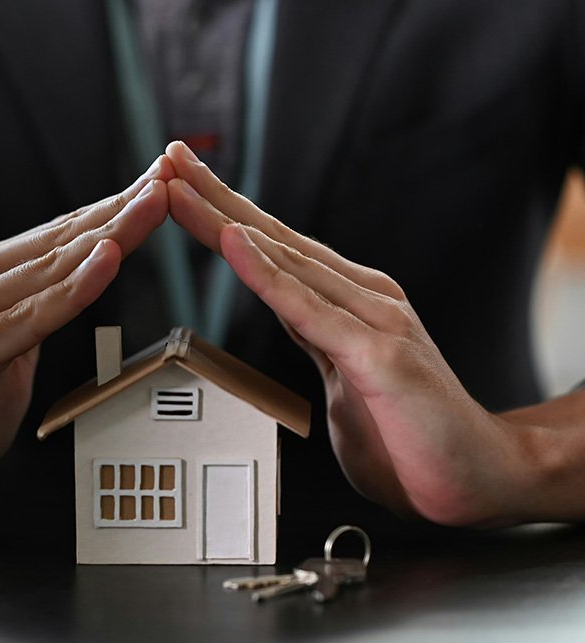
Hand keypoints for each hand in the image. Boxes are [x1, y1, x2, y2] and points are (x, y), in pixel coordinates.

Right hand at [0, 157, 173, 511]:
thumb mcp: (2, 353)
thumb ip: (31, 318)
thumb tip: (74, 291)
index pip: (59, 237)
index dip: (113, 208)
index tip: (161, 181)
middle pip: (63, 240)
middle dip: (124, 205)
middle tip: (174, 169)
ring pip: (53, 268)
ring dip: (112, 232)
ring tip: (156, 199)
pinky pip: (32, 318)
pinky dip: (75, 289)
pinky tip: (108, 259)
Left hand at [165, 140, 540, 526]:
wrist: (483, 475)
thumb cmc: (413, 435)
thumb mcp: (345, 377)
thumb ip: (318, 338)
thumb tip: (288, 315)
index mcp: (347, 304)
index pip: (273, 250)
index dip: (224, 215)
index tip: (181, 186)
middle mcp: (359, 299)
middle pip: (272, 240)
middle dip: (215, 197)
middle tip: (169, 158)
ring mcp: (371, 321)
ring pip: (283, 261)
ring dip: (225, 220)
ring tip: (181, 187)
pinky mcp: (378, 355)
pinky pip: (308, 310)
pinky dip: (265, 274)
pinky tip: (234, 242)